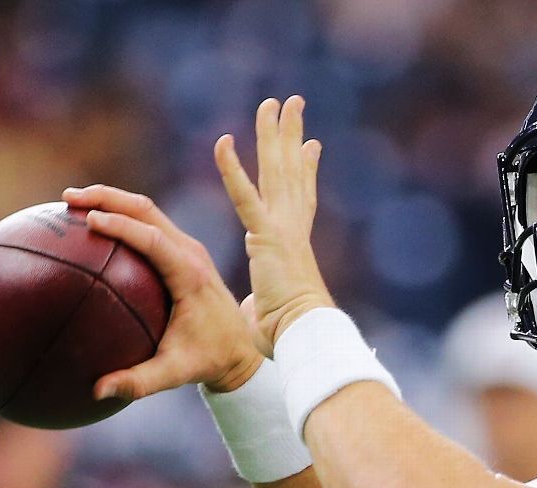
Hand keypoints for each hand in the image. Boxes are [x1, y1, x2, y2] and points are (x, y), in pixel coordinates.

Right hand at [62, 185, 264, 399]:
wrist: (243, 349)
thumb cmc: (209, 359)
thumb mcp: (176, 373)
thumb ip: (139, 382)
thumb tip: (97, 390)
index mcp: (191, 275)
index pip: (154, 239)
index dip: (122, 226)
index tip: (89, 220)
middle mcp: (191, 254)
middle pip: (147, 210)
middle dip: (107, 198)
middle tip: (68, 199)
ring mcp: (188, 249)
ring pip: (148, 211)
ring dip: (112, 201)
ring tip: (70, 202)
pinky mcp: (184, 252)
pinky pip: (149, 226)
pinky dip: (121, 218)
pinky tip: (89, 226)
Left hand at [214, 95, 331, 355]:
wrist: (306, 335)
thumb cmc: (290, 336)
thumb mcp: (271, 312)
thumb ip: (261, 305)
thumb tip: (255, 315)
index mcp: (295, 243)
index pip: (301, 197)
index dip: (305, 169)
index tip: (311, 145)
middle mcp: (294, 227)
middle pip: (292, 171)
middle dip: (291, 136)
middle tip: (292, 104)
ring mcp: (283, 228)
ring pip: (276, 170)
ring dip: (274, 134)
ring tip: (274, 102)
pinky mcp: (267, 237)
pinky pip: (244, 196)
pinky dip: (233, 169)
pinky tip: (225, 142)